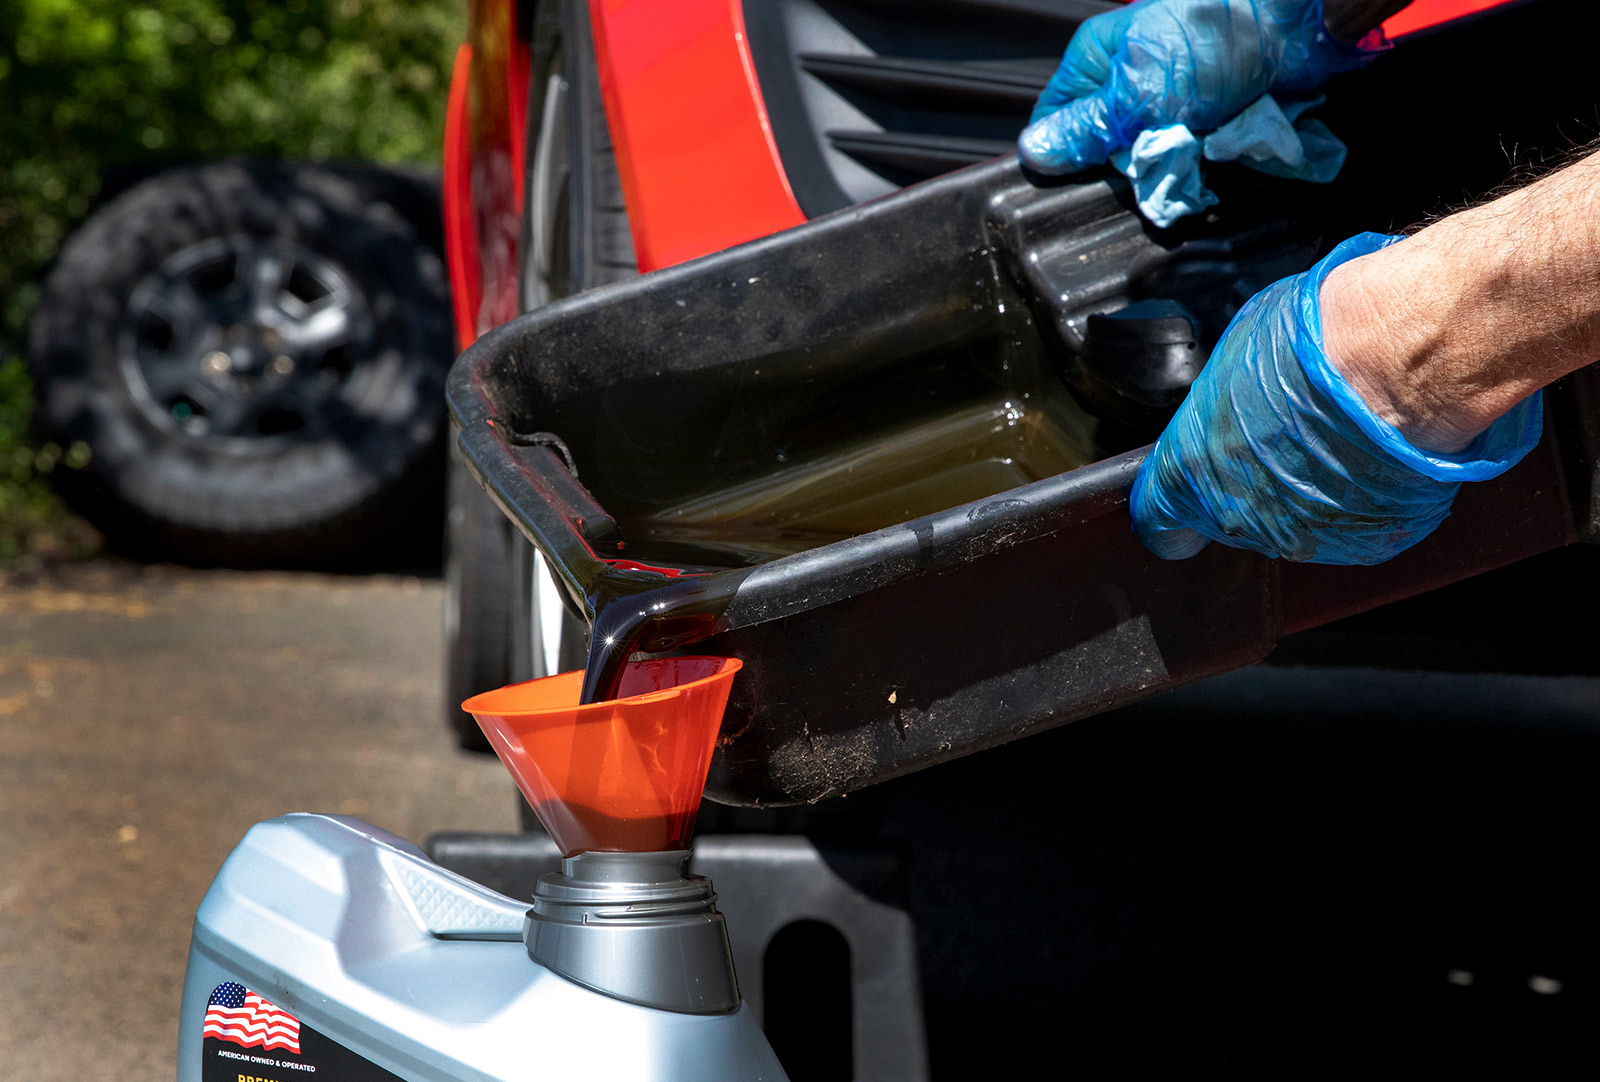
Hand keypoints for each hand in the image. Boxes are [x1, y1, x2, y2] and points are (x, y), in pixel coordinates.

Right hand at [1019, 0, 1381, 174]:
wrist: (1294, 32)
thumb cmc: (1210, 43)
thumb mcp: (1134, 92)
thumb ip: (1084, 129)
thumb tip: (1032, 155)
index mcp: (1094, 59)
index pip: (1054, 119)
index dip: (1060, 154)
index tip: (1075, 183)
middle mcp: (1125, 78)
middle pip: (1099, 144)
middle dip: (1119, 166)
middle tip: (1143, 166)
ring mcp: (1165, 98)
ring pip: (1142, 156)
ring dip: (1160, 170)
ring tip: (1182, 161)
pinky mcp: (1201, 116)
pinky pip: (1182, 156)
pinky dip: (1191, 166)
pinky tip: (1203, 162)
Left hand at [1130, 233, 1543, 564]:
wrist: (1388, 362)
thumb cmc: (1307, 348)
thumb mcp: (1232, 359)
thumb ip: (1221, 403)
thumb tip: (1230, 401)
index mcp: (1189, 473)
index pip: (1158, 516)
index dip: (1170, 508)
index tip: (1182, 498)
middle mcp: (1239, 516)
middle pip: (1234, 514)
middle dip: (1253, 479)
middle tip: (1286, 430)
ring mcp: (1301, 535)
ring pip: (1295, 521)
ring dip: (1310, 487)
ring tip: (1335, 432)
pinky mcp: (1362, 542)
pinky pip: (1352, 523)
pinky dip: (1361, 495)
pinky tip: (1372, 450)